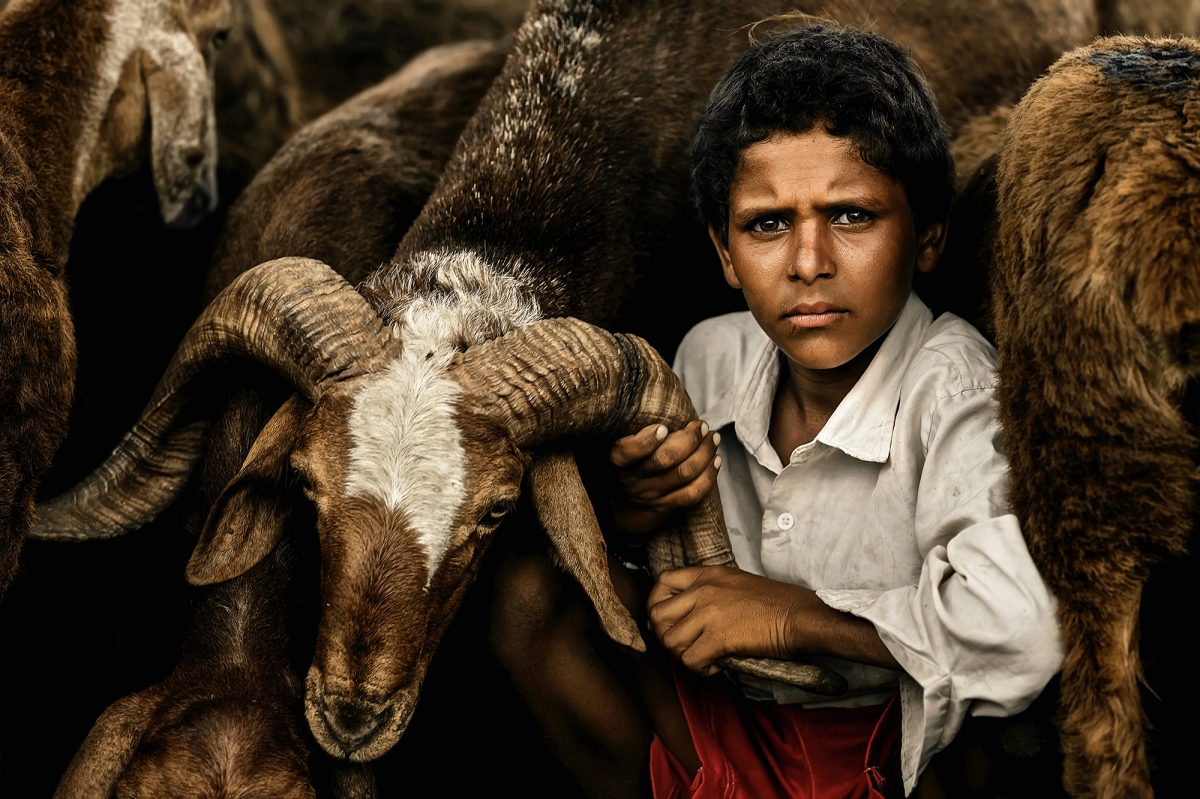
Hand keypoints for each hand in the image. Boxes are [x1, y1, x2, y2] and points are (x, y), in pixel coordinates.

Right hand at [609, 420, 721, 534]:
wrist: (618, 512)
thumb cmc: (624, 470)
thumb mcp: (619, 453)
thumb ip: (636, 435)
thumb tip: (669, 408)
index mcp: (618, 461)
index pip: (627, 452)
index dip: (646, 441)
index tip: (663, 428)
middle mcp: (633, 479)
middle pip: (665, 459)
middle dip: (690, 439)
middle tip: (702, 425)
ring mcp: (650, 495)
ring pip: (684, 473)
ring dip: (704, 453)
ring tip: (713, 438)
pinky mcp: (665, 508)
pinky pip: (692, 493)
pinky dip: (708, 476)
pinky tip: (716, 461)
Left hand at [647, 566, 900, 673]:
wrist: (801, 616)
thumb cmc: (777, 603)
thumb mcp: (737, 583)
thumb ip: (711, 592)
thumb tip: (689, 615)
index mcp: (708, 573)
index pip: (662, 581)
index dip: (657, 603)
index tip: (668, 620)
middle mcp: (703, 589)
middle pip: (657, 615)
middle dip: (665, 636)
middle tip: (685, 646)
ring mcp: (708, 612)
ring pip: (669, 641)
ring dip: (682, 655)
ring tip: (702, 658)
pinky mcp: (718, 637)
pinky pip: (690, 660)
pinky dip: (700, 670)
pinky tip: (716, 667)